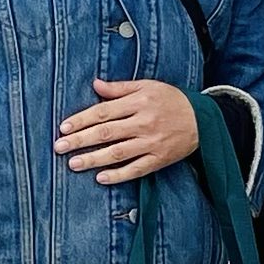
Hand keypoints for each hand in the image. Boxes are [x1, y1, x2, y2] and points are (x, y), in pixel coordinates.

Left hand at [56, 79, 199, 184]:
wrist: (204, 119)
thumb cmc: (171, 99)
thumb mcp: (147, 86)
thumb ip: (120, 88)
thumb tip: (95, 84)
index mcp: (139, 102)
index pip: (104, 112)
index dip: (82, 120)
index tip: (64, 127)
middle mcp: (143, 123)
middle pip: (106, 133)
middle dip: (80, 141)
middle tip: (59, 147)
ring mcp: (151, 143)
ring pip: (118, 153)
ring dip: (94, 159)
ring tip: (74, 164)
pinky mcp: (159, 159)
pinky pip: (136, 169)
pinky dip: (119, 175)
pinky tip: (101, 178)